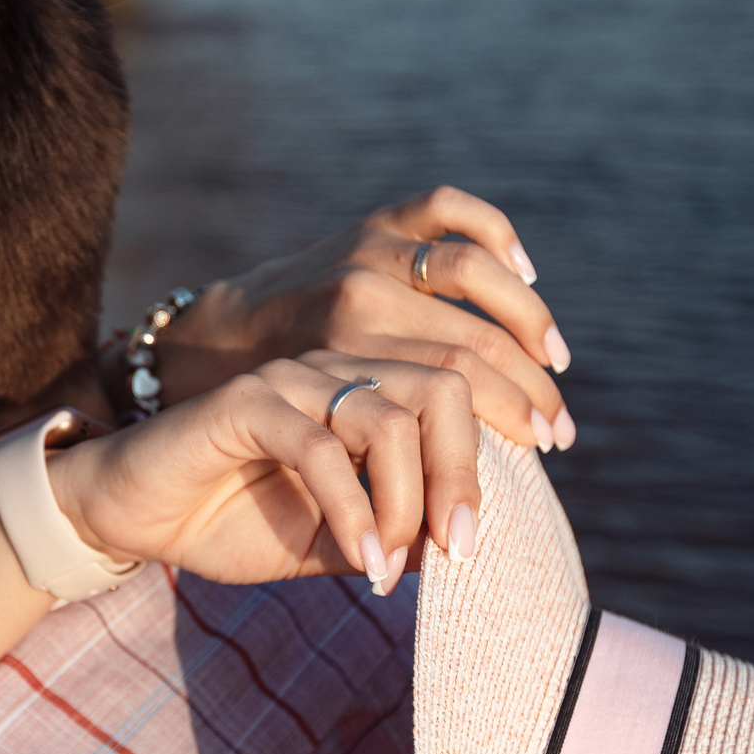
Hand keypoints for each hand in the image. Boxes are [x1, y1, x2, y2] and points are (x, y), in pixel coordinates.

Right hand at [47, 352, 481, 595]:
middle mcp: (333, 370)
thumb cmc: (225, 522)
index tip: (477, 541)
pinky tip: (363, 561)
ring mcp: (289, 380)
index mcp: (361, 389)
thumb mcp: (327, 541)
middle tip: (459, 547)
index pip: (452, 396)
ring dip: (405, 503)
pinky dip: (353, 511)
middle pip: (441, 388)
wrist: (126, 517)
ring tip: (389, 568)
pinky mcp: (244, 402)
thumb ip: (391, 534)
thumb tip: (462, 548)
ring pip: (387, 419)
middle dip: (462, 472)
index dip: (482, 461)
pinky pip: (321, 448)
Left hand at [142, 187, 576, 454]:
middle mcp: (355, 296)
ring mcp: (364, 252)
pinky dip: (492, 231)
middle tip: (556, 434)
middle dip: (526, 396)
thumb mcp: (302, 459)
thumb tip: (450, 544)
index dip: (503, 431)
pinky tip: (523, 270)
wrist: (196, 351)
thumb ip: (371, 493)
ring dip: (527, 319)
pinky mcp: (370, 223)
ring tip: (556, 364)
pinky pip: (444, 209)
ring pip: (473, 275)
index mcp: (337, 359)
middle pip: (470, 345)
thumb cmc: (253, 421)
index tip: (538, 460)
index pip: (449, 399)